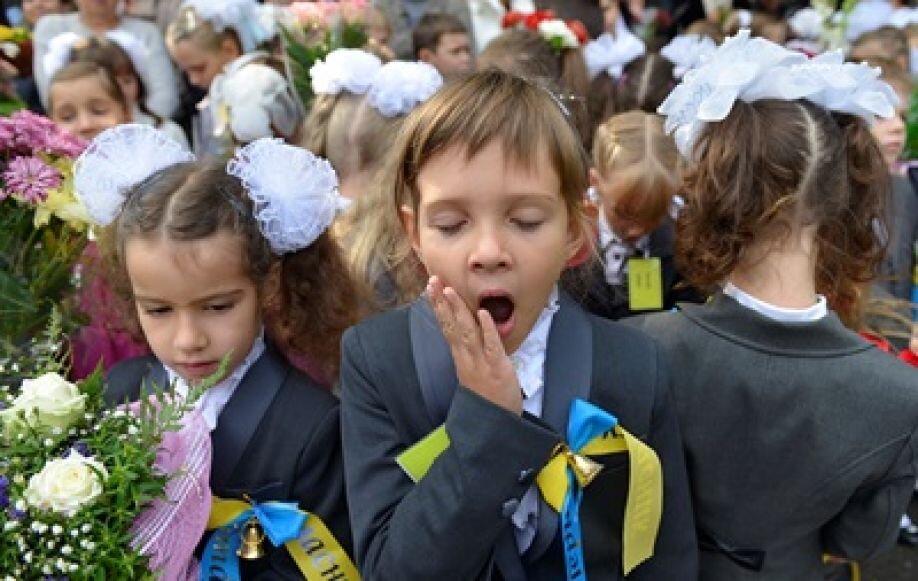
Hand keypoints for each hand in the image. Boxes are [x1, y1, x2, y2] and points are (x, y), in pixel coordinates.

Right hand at [427, 276, 522, 414]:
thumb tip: (471, 330)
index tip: (431, 288)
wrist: (493, 425)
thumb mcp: (474, 372)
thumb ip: (471, 352)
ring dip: (458, 310)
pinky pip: (492, 346)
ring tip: (450, 290)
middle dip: (442, 302)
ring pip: (467, 332)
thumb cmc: (487, 398)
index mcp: (461, 357)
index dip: (439, 306)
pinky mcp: (498, 368)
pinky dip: (487, 330)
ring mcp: (481, 362)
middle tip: (433, 281)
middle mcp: (467, 357)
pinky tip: (482, 314)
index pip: (447, 327)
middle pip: (452, 325)